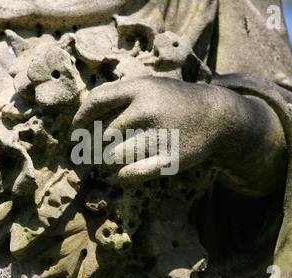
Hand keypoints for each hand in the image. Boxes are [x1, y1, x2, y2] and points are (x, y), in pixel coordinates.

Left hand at [72, 77, 286, 194]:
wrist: (217, 116)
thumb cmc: (173, 102)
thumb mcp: (149, 86)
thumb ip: (119, 95)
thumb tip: (80, 119)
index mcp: (140, 89)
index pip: (96, 101)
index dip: (79, 119)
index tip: (74, 132)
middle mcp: (148, 110)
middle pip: (102, 135)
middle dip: (92, 148)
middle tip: (91, 154)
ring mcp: (161, 135)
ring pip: (114, 157)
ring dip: (105, 164)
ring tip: (106, 163)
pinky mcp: (171, 159)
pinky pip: (133, 174)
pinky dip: (121, 177)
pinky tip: (121, 175)